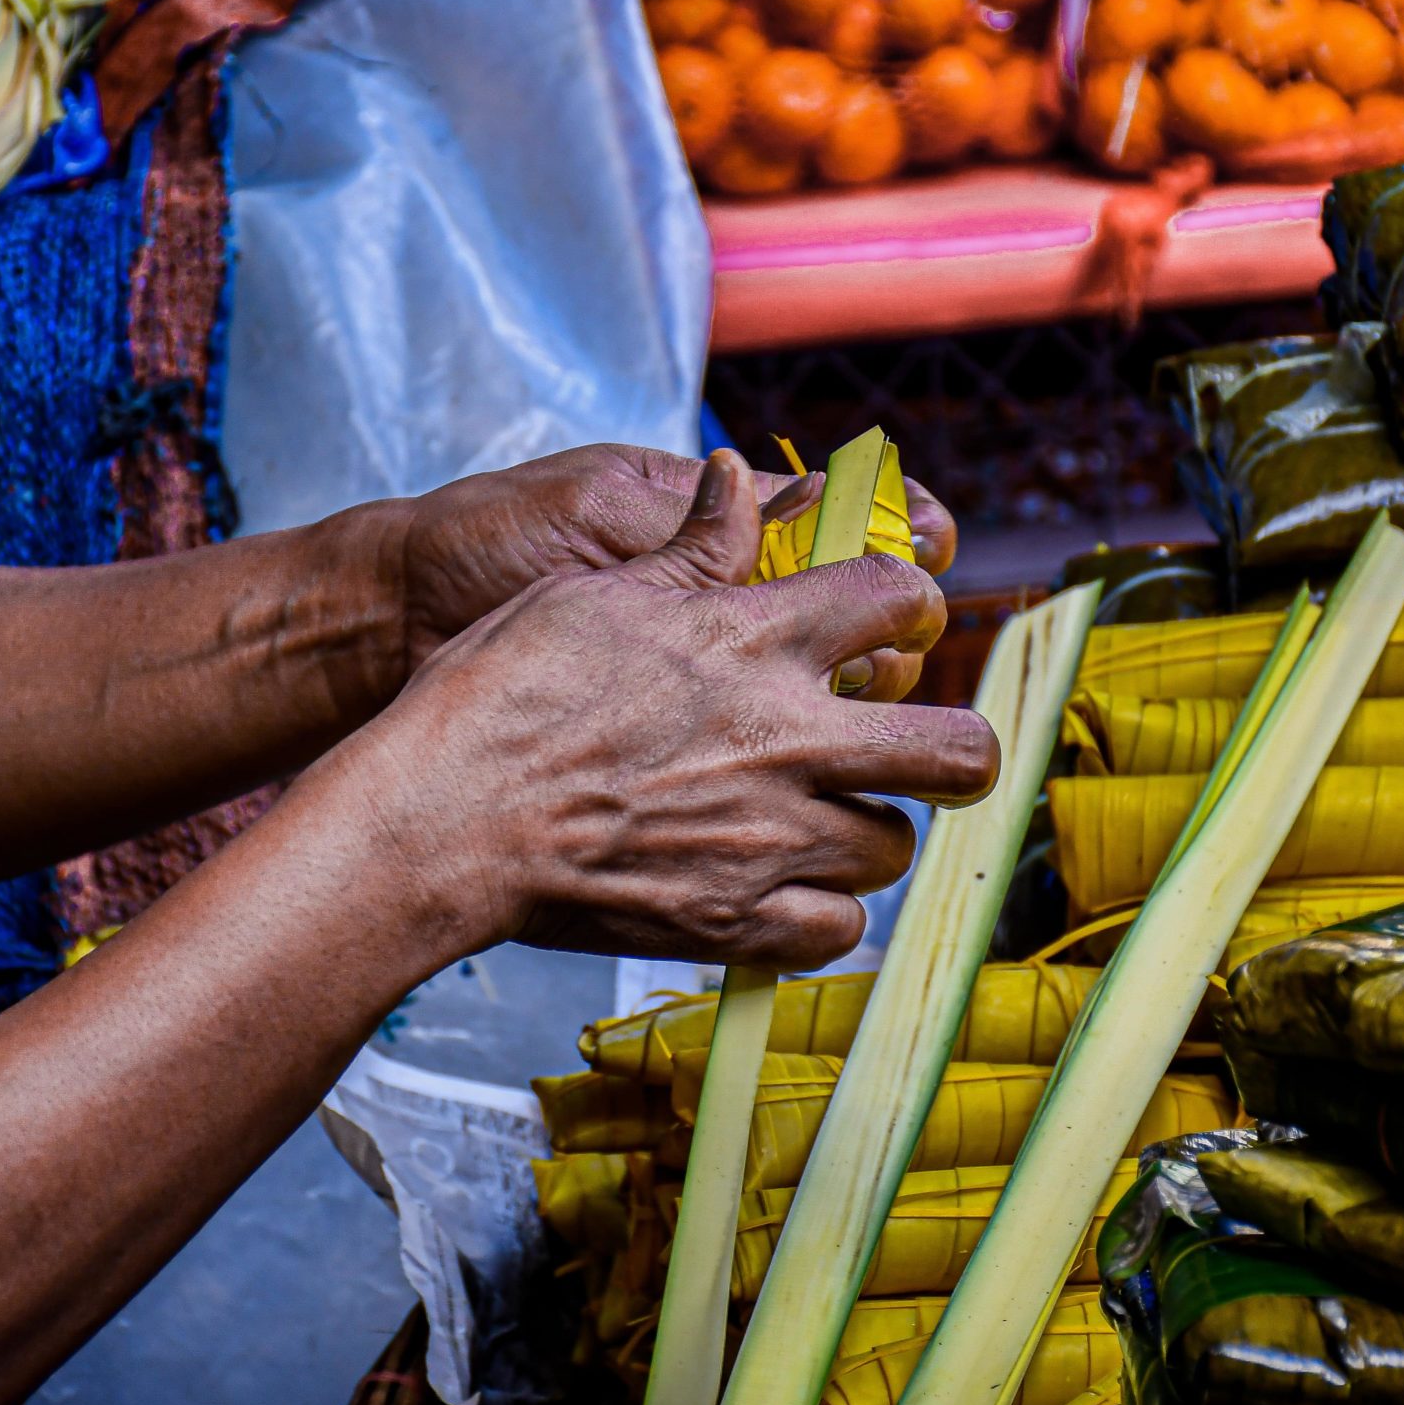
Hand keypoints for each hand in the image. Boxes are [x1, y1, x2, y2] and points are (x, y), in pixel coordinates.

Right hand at [338, 451, 997, 970]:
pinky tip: (781, 890)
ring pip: (893, 847)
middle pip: (956, 751)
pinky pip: (837, 931)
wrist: (445, 818)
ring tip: (819, 822)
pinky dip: (818, 914)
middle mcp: (785, 737)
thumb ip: (694, 546)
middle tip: (928, 751)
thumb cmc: (502, 694)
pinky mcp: (736, 921)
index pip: (898, 599)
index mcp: (755, 639)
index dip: (914, 604)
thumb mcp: (596, 591)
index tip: (898, 621)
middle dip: (958, 748)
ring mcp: (769, 838)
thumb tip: (737, 473)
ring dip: (867, 831)